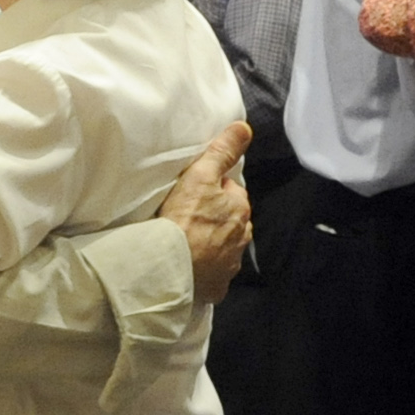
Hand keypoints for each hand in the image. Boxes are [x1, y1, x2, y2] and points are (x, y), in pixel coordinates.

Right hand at [159, 122, 254, 303]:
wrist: (169, 266)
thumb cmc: (183, 220)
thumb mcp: (200, 175)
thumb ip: (222, 151)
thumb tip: (245, 128)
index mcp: (239, 209)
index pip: (231, 192)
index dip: (214, 190)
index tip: (196, 193)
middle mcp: (241, 237)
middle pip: (229, 221)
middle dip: (216, 218)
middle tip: (188, 216)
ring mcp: (230, 264)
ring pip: (223, 247)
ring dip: (211, 243)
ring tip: (187, 240)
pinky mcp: (217, 285)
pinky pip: (214, 273)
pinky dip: (205, 269)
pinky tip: (190, 265)